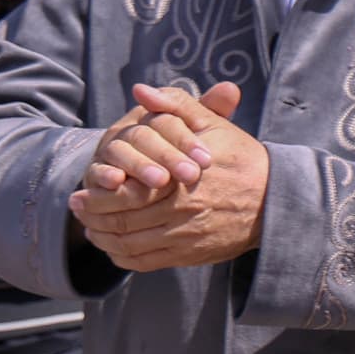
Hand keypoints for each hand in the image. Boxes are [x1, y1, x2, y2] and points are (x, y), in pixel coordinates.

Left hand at [68, 79, 268, 269]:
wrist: (277, 200)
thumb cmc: (242, 158)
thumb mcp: (212, 125)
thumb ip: (175, 105)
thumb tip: (141, 90)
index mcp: (181, 182)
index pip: (125, 192)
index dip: (98, 192)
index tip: (82, 187)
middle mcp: (181, 214)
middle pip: (122, 222)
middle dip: (93, 216)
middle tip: (77, 207)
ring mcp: (185, 239)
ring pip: (129, 245)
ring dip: (104, 238)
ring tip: (90, 227)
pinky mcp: (190, 256)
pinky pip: (145, 263)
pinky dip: (123, 257)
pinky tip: (114, 246)